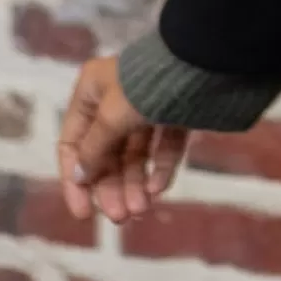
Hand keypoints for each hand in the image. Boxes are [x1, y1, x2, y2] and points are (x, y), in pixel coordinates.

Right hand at [58, 57, 188, 223]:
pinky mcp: (177, 114)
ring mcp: (148, 108)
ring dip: (135, 184)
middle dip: (112, 186)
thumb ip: (94, 149)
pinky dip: (160, 168)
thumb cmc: (148, 86)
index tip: (85, 213)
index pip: (73, 144)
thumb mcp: (113, 116)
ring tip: (141, 210)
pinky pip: (164, 147)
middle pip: (106, 154)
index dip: (76, 180)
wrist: (206, 63)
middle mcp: (115, 99)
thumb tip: (78, 177)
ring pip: (136, 154)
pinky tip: (159, 189)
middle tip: (121, 217)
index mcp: (91, 91)